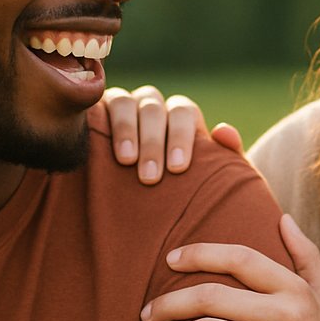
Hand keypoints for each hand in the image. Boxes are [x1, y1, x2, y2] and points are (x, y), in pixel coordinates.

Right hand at [101, 85, 243, 183]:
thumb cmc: (178, 193)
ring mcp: (122, 107)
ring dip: (126, 129)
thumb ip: (224, 158)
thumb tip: (224, 131)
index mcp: (179, 118)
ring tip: (126, 161)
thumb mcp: (207, 180)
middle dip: (153, 142)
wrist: (143, 218)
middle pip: (154, 109)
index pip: (183, 113)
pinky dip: (96, 118)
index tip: (178, 167)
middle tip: (150, 177)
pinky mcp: (95, 114)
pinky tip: (95, 142)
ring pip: (124, 102)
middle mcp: (151, 108)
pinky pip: (95, 106)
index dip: (181, 137)